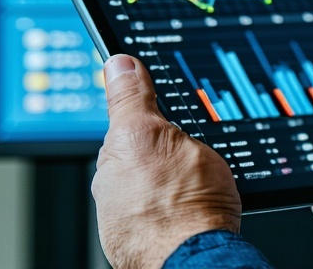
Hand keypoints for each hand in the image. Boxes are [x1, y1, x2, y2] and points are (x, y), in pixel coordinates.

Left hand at [92, 54, 242, 268]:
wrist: (199, 260)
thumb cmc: (184, 207)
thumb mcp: (156, 133)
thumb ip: (131, 99)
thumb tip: (116, 63)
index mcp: (113, 155)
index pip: (129, 119)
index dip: (153, 113)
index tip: (170, 116)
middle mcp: (113, 188)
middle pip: (141, 151)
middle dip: (164, 147)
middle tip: (194, 152)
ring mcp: (128, 216)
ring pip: (152, 181)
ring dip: (171, 178)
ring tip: (199, 183)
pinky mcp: (143, 238)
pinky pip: (161, 208)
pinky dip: (177, 204)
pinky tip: (195, 206)